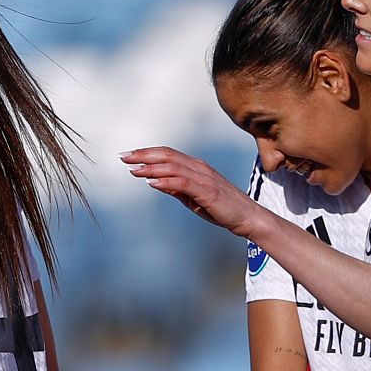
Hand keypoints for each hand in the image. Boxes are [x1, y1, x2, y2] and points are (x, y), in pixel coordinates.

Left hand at [120, 147, 263, 235]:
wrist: (246, 217)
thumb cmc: (221, 207)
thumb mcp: (192, 198)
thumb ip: (175, 188)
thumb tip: (154, 181)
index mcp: (196, 167)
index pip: (168, 154)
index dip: (147, 153)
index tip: (129, 156)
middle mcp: (199, 168)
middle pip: (167, 155)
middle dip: (144, 155)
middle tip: (124, 157)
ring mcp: (204, 178)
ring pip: (173, 166)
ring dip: (151, 167)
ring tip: (133, 170)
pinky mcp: (207, 191)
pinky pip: (183, 182)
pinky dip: (166, 181)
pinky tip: (152, 182)